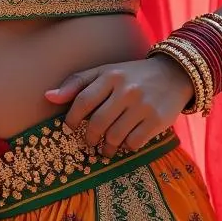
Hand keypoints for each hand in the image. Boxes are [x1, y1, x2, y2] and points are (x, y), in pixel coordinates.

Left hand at [45, 56, 194, 156]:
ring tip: (106, 148)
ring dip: (107, 147)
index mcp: (110, 75)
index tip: (70, 127)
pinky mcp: (157, 120)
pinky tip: (126, 143)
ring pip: (115, 136)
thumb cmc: (132, 76)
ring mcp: (143, 105)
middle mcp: (126, 89)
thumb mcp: (105, 72)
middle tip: (89, 142)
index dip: (72, 118)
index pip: (83, 101)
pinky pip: (134, 142)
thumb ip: (77, 83)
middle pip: (97, 123)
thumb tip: (48, 96)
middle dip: (89, 137)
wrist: (173, 74)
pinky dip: (127, 147)